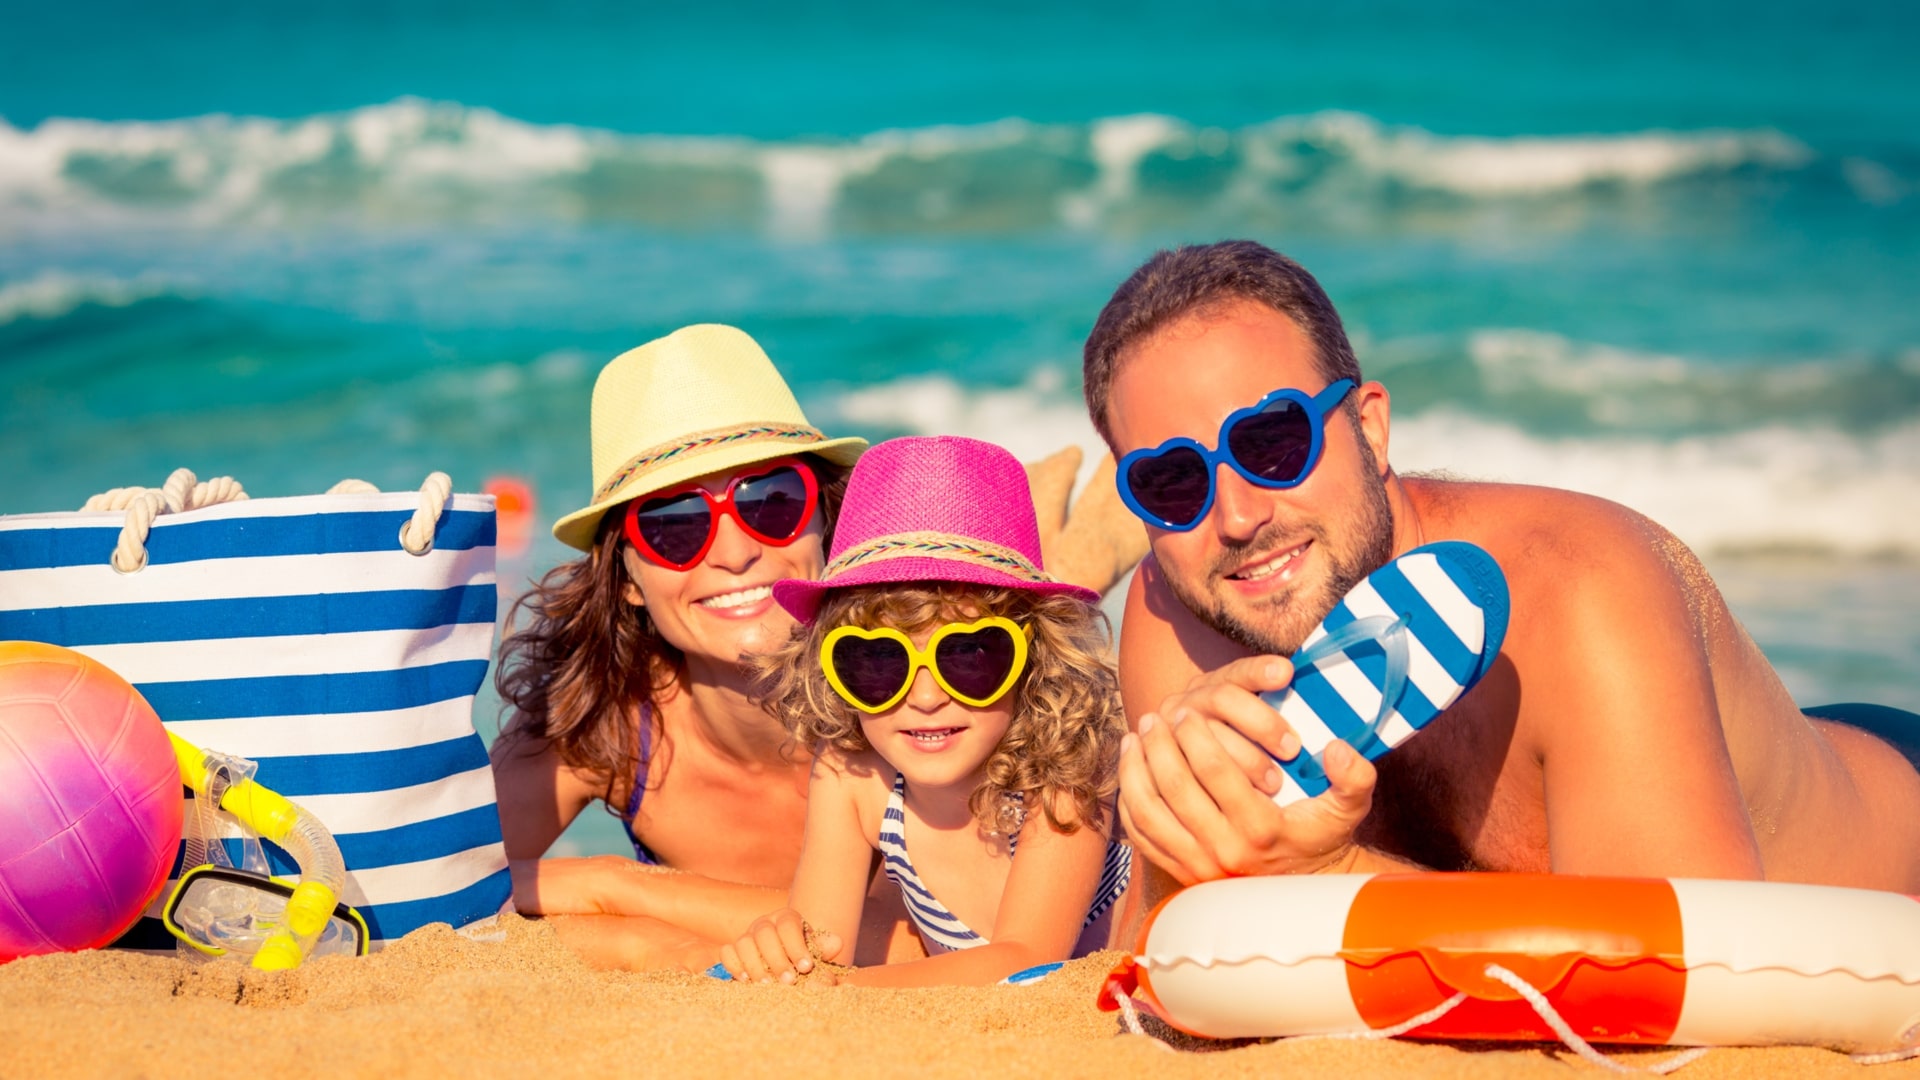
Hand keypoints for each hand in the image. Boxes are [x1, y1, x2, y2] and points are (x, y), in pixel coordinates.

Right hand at [719, 908, 844, 984]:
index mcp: (787, 918)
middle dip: (777, 959)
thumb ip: (824, 950)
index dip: (796, 946)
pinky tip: (746, 980)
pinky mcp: (733, 950)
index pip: (789, 926)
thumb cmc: (803, 959)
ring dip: (755, 965)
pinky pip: (727, 952)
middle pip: (764, 934)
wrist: (786, 965)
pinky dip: (734, 965)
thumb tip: (837, 942)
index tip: (806, 968)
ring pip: (744, 942)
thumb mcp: (816, 954)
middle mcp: (765, 923)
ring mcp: (747, 936)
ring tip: (767, 986)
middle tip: (789, 982)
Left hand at [1118, 655, 1376, 883]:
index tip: (1186, 709)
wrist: (1303, 884)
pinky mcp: (1181, 874)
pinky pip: (1142, 836)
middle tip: (1154, 717)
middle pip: (1175, 786)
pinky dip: (1130, 802)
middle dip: (1160, 744)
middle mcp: (1225, 851)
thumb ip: (1354, 776)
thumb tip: (1336, 749)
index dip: (1195, 734)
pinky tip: (1131, 774)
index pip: (1214, 770)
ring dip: (1135, 770)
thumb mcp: (1349, 808)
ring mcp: (1198, 867)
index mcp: (1261, 830)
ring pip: (1150, 811)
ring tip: (1134, 738)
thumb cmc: (1322, 835)